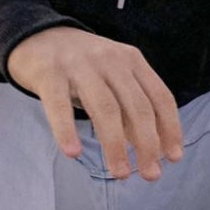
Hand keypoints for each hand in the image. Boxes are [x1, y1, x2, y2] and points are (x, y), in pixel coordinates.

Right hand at [6, 27, 182, 180]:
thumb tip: (152, 147)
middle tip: (151, 175)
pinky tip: (72, 153)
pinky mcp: (49, 73)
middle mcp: (110, 60)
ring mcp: (79, 65)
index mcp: (131, 60)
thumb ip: (130, 106)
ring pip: (105, 108)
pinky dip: (67, 130)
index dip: (170, 128)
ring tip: (120, 173)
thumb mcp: (112, 76)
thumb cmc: (81, 65)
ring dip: (115, 145)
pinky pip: (59, 106)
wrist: (35, 35)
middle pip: (136, 106)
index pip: (160, 96)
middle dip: (148, 143)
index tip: (173, 157)